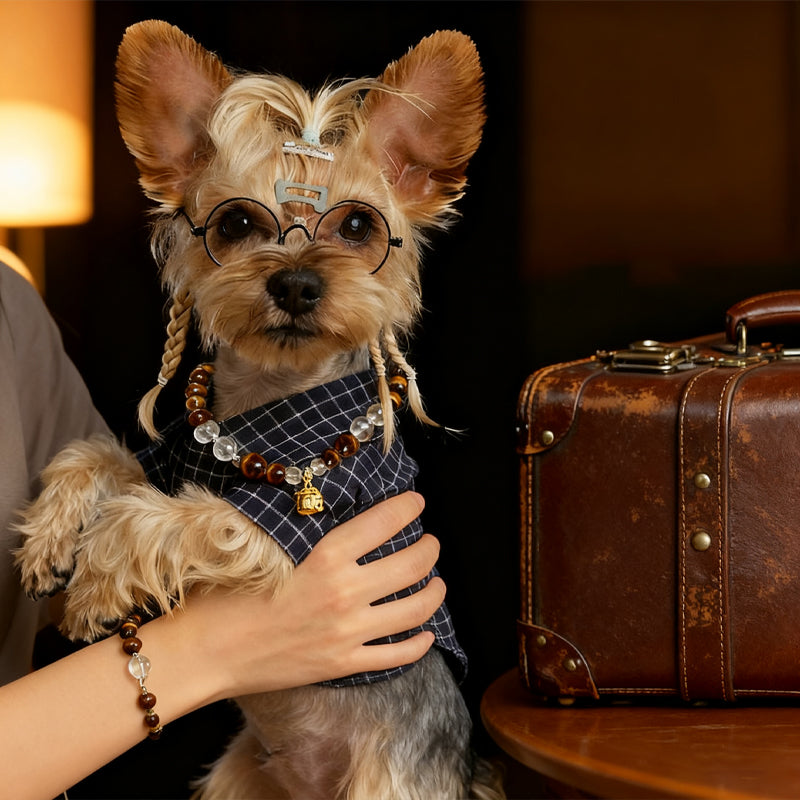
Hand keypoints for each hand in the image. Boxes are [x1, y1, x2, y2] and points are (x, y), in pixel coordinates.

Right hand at [181, 492, 444, 698]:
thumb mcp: (269, 549)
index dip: (407, 507)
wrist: (205, 652)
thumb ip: (311, 537)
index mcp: (325, 556)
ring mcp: (348, 632)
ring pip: (415, 609)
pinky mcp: (343, 664)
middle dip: (429, 548)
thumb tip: (341, 520)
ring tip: (437, 583)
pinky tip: (427, 633)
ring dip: (435, 591)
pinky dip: (420, 643)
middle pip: (411, 564)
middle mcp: (345, 592)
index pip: (384, 522)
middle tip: (430, 541)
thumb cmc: (226, 595)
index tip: (416, 502)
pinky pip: (397, 655)